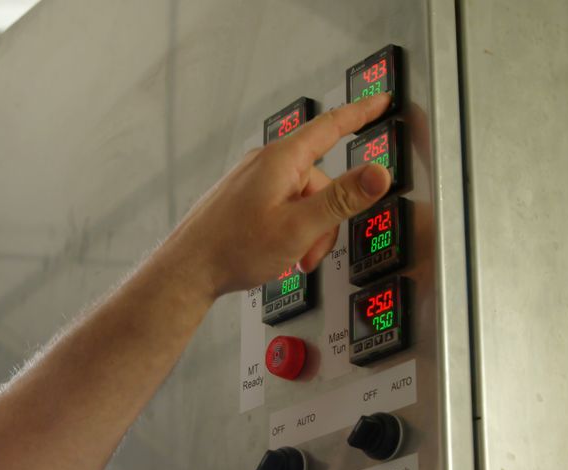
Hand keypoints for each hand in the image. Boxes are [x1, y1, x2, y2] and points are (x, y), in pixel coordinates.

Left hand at [167, 94, 392, 296]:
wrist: (187, 271)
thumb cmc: (232, 249)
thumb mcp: (299, 227)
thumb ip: (342, 199)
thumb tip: (377, 174)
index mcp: (282, 160)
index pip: (332, 126)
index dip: (361, 113)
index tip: (381, 101)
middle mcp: (266, 164)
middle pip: (320, 180)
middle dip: (326, 218)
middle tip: (312, 250)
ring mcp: (253, 180)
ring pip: (302, 199)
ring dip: (307, 230)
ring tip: (291, 256)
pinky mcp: (245, 198)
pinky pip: (282, 206)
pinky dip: (289, 230)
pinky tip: (276, 251)